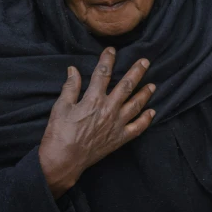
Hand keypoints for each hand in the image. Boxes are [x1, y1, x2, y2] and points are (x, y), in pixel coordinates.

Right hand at [38, 48, 154, 198]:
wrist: (63, 161)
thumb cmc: (59, 133)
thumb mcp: (60, 107)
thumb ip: (70, 87)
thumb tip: (73, 69)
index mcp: (93, 99)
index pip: (102, 74)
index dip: (107, 60)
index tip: (112, 50)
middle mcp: (108, 109)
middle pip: (126, 86)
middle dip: (136, 72)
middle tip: (145, 61)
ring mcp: (116, 124)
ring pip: (136, 105)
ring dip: (145, 94)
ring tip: (153, 85)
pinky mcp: (119, 139)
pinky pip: (137, 128)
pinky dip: (145, 120)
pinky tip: (152, 112)